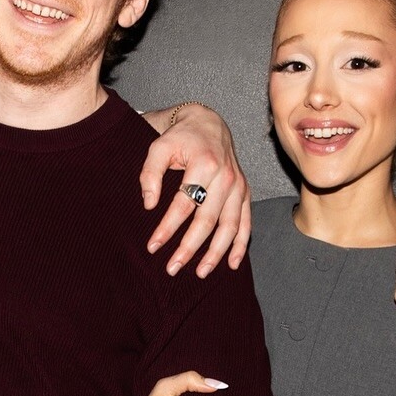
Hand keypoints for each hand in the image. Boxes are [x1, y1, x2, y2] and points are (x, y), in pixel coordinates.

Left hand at [141, 103, 251, 277]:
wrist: (208, 123)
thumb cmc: (180, 137)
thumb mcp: (158, 147)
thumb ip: (150, 174)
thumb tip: (149, 205)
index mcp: (205, 164)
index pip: (183, 204)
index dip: (167, 228)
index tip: (153, 246)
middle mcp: (226, 177)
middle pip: (207, 221)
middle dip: (189, 248)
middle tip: (172, 268)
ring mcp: (239, 186)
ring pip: (229, 227)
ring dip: (215, 253)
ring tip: (199, 272)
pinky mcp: (245, 193)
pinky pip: (246, 223)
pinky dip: (240, 245)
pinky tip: (231, 264)